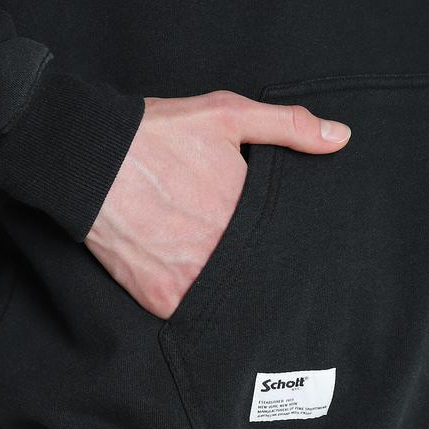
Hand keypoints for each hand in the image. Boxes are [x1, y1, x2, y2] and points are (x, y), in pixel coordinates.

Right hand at [85, 90, 350, 318]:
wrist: (88, 161)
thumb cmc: (157, 135)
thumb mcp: (227, 115)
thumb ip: (288, 127)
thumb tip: (341, 139)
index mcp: (246, 214)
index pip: (281, 242)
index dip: (281, 241)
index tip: (280, 241)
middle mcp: (223, 254)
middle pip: (256, 274)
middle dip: (258, 267)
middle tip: (250, 260)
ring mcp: (191, 282)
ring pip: (227, 297)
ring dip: (228, 289)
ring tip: (218, 269)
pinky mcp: (162, 300)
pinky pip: (189, 313)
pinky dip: (192, 302)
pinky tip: (192, 283)